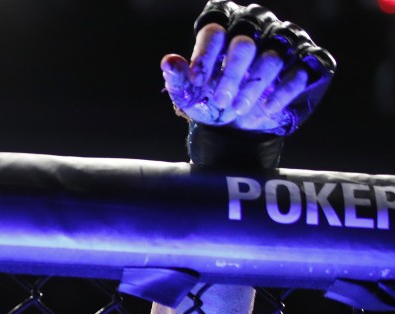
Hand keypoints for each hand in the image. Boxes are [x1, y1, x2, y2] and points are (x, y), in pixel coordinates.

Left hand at [161, 1, 334, 135]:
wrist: (238, 126)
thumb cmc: (210, 100)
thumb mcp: (188, 94)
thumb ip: (178, 76)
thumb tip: (169, 60)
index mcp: (224, 23)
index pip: (214, 29)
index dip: (204, 57)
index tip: (196, 82)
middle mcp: (256, 23)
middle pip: (243, 44)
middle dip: (230, 76)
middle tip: (220, 101)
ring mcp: (285, 38)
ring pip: (272, 58)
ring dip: (253, 88)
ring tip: (239, 109)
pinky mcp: (309, 58)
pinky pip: (300, 71)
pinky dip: (283, 92)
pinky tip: (267, 109)